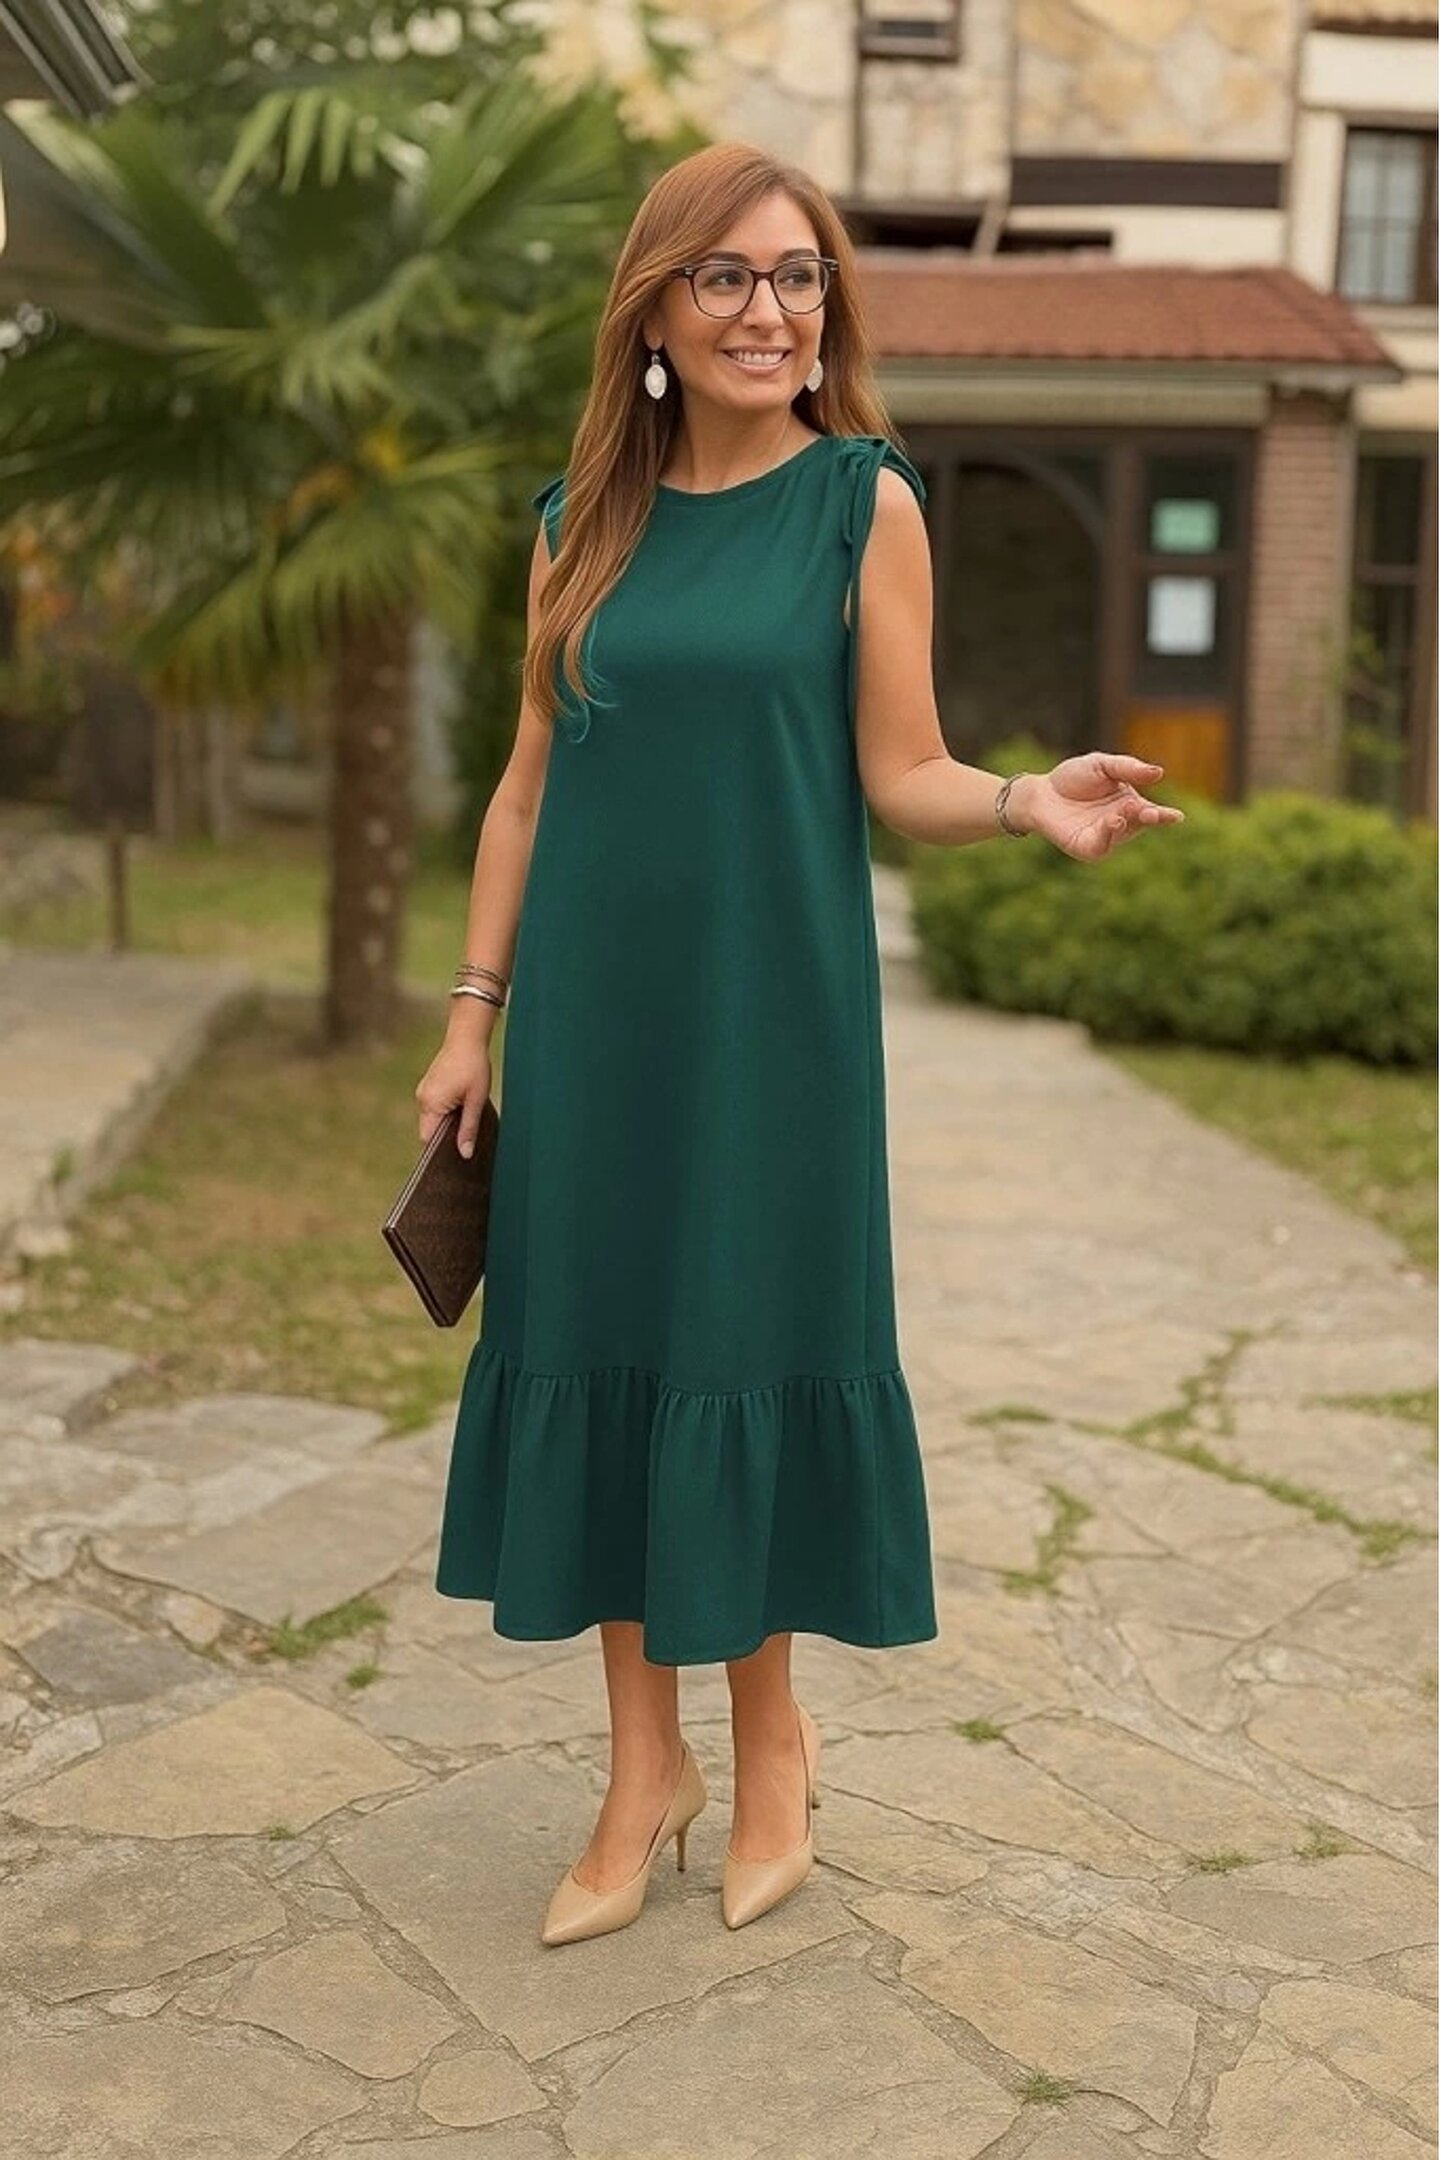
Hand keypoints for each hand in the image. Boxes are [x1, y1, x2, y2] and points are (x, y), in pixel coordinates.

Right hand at [414, 1036, 492, 1158]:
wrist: (467, 1038)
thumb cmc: (474, 1067)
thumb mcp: (476, 1101)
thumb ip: (469, 1129)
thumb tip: (464, 1154)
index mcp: (430, 1104)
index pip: (427, 1139)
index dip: (440, 1149)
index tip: (455, 1154)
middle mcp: (422, 1099)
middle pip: (429, 1130)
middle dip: (446, 1135)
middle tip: (466, 1135)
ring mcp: (424, 1091)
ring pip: (432, 1118)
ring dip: (447, 1121)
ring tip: (466, 1114)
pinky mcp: (429, 1085)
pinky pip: (434, 1107)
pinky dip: (445, 1111)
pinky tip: (461, 1104)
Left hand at [1013, 754, 1184, 860]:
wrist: (1041, 791)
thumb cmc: (1073, 778)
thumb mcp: (1102, 765)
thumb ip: (1128, 768)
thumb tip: (1158, 772)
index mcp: (1129, 804)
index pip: (1152, 812)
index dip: (1165, 816)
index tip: (1177, 817)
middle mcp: (1121, 823)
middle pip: (1141, 823)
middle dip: (1148, 818)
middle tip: (1151, 812)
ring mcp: (1105, 838)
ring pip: (1123, 834)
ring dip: (1127, 823)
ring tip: (1124, 811)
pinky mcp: (1087, 848)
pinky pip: (1102, 846)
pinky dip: (1109, 835)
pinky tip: (1112, 822)